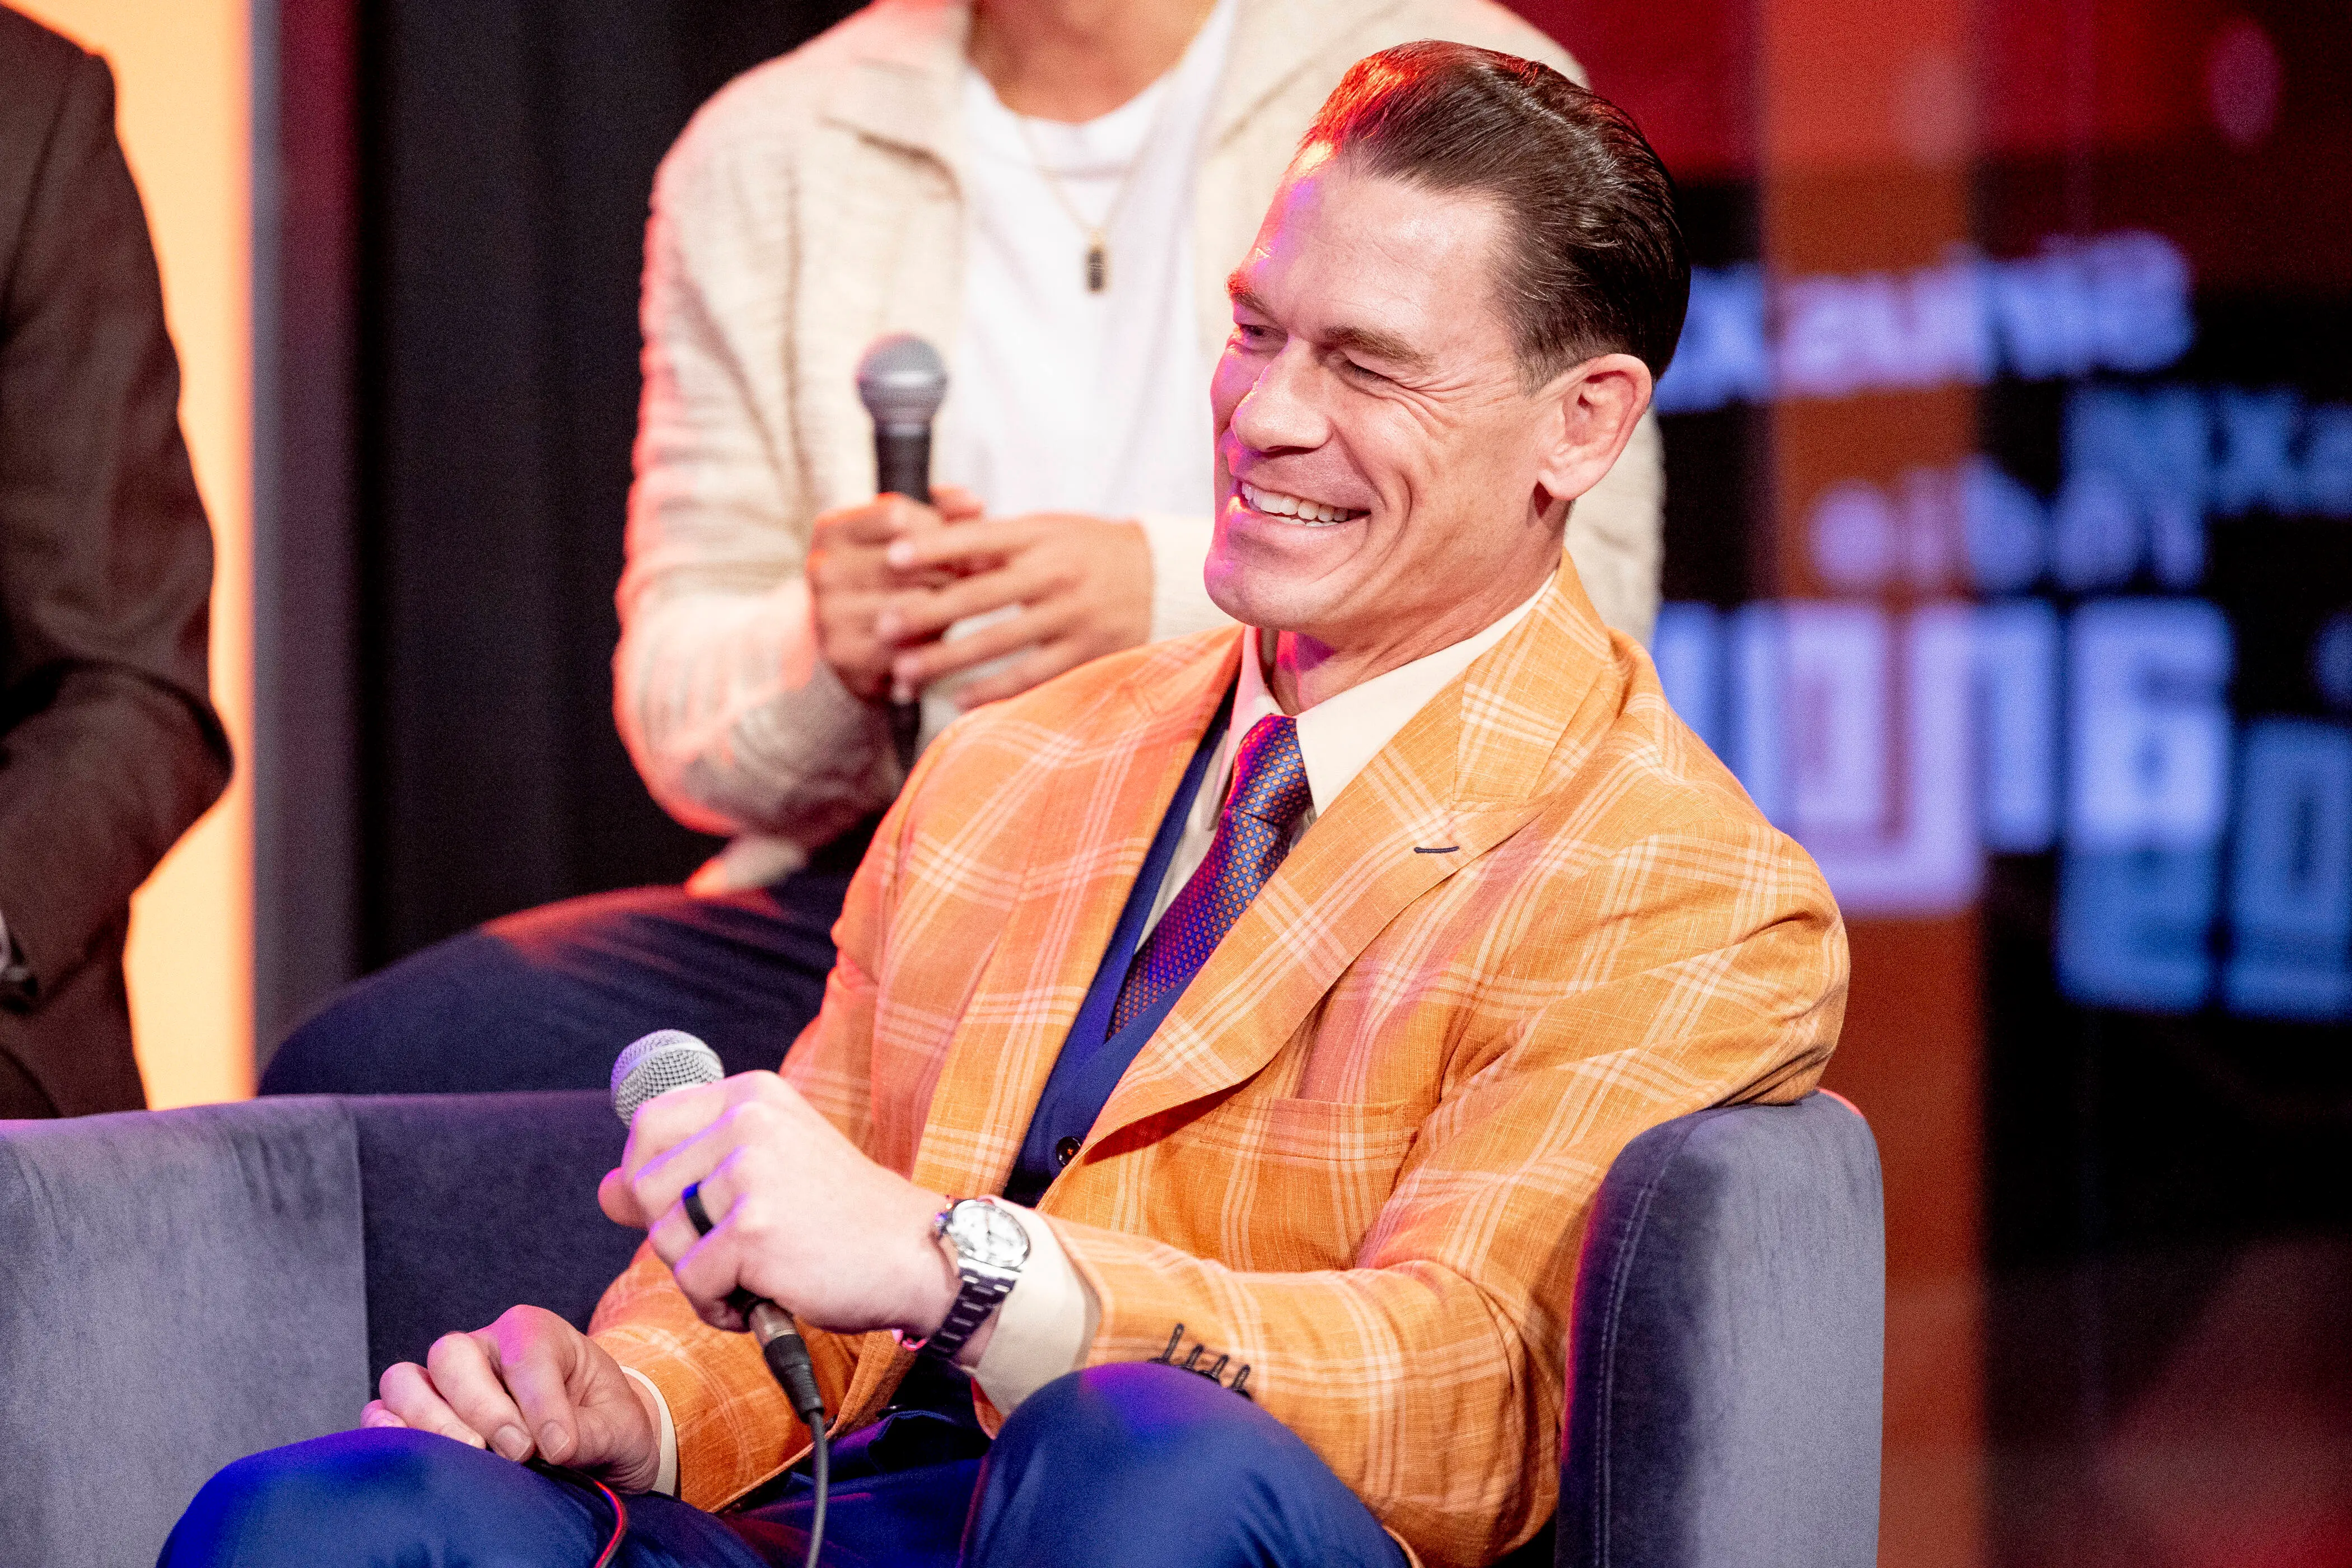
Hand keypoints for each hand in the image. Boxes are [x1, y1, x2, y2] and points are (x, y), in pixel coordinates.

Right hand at [361, 1305, 663, 1492]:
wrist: (595, 1443)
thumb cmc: (605, 1424)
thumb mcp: (620, 1426)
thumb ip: (591, 1432)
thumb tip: (554, 1448)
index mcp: (536, 1333)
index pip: (524, 1352)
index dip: (539, 1402)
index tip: (558, 1448)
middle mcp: (483, 1347)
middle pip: (453, 1355)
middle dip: (482, 1408)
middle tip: (517, 1453)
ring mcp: (445, 1380)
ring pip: (406, 1379)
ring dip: (431, 1421)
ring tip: (471, 1457)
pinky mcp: (417, 1414)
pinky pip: (381, 1412)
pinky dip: (387, 1433)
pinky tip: (415, 1457)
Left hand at [599, 1071, 960, 1344]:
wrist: (919, 1254)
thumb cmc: (841, 1221)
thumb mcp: (766, 1175)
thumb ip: (685, 1174)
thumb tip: (603, 1190)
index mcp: (753, 1096)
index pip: (649, 1123)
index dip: (646, 1175)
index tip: (684, 1210)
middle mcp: (748, 1120)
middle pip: (645, 1184)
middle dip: (675, 1234)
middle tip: (734, 1251)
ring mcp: (751, 1171)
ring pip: (663, 1237)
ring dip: (700, 1275)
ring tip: (757, 1275)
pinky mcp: (755, 1228)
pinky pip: (693, 1282)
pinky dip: (722, 1307)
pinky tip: (767, 1299)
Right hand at [807, 486, 982, 699]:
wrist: (861, 650)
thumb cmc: (892, 585)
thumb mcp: (912, 541)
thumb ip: (945, 512)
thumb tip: (974, 503)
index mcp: (832, 529)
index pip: (898, 515)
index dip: (938, 528)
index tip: (958, 544)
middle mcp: (822, 567)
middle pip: (910, 559)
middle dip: (951, 569)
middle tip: (974, 580)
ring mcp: (829, 612)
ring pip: (915, 602)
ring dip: (944, 606)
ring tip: (951, 608)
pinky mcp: (845, 654)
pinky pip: (909, 643)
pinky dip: (931, 642)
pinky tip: (934, 641)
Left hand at [875, 513, 1152, 707]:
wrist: (1161, 578)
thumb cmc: (1085, 550)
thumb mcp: (1045, 529)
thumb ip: (990, 536)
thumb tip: (927, 528)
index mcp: (1039, 535)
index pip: (978, 538)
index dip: (935, 547)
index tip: (893, 556)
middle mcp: (1054, 573)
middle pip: (980, 594)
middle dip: (926, 612)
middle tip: (882, 626)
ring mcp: (1071, 615)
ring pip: (999, 641)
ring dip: (948, 659)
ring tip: (905, 674)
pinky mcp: (1086, 651)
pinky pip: (1032, 675)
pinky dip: (993, 690)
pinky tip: (958, 701)